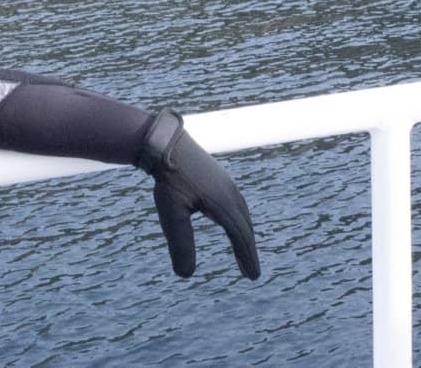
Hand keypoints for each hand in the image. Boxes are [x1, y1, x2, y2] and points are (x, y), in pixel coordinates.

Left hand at [135, 109, 260, 278]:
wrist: (166, 144)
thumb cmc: (168, 179)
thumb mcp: (171, 213)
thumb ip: (180, 244)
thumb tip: (185, 276)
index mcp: (223, 204)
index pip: (240, 237)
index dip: (247, 258)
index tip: (253, 277)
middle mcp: (230, 194)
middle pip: (245, 227)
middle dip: (248, 250)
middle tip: (251, 273)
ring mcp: (227, 184)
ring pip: (243, 214)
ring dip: (245, 235)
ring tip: (244, 251)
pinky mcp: (220, 178)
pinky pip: (237, 204)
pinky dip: (240, 220)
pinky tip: (233, 221)